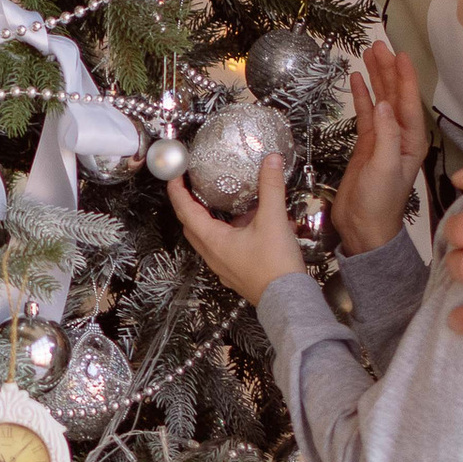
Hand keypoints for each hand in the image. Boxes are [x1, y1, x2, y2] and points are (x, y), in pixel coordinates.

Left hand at [168, 157, 303, 301]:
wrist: (288, 300)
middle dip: (188, 204)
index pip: (185, 210)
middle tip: (191, 186)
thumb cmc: (276, 266)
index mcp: (213, 240)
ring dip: (209, 219)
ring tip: (221, 202)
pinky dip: (226, 232)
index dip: (177, 191)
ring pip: (207, 238)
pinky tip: (247, 224)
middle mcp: (213, 254)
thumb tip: (271, 161)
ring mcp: (222, 266)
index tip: (174, 175)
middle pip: (191, 225)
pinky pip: (223, 248)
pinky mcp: (235, 272)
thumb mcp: (274, 220)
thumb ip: (271, 187)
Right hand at [330, 42, 425, 256]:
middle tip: (378, 45)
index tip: (399, 53)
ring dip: (376, 77)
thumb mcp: (385, 167)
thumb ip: (386, 134)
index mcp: (412, 140)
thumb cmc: (380, 202)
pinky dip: (362, 96)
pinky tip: (357, 79)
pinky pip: (366, 113)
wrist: (364, 228)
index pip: (409, 101)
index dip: (404, 76)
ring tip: (368, 54)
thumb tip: (382, 103)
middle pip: (395, 95)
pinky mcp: (367, 145)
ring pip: (380, 100)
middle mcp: (401, 135)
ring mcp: (383, 139)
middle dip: (388, 69)